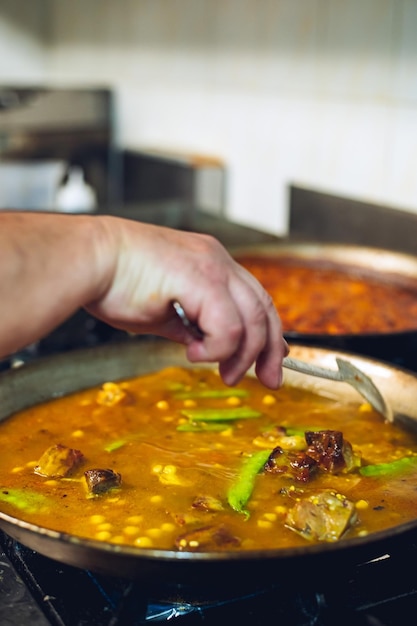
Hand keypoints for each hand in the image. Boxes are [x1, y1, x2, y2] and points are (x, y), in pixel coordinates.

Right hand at [87, 218, 286, 388]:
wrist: (89, 259)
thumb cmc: (116, 282)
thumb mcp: (164, 311)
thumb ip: (190, 325)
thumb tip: (205, 346)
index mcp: (212, 262)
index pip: (255, 300)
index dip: (268, 334)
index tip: (270, 362)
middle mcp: (218, 259)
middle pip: (264, 309)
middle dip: (270, 351)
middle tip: (267, 381)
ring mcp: (213, 266)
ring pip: (253, 320)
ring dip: (240, 355)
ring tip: (221, 371)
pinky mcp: (201, 278)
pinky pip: (229, 325)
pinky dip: (218, 347)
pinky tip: (194, 352)